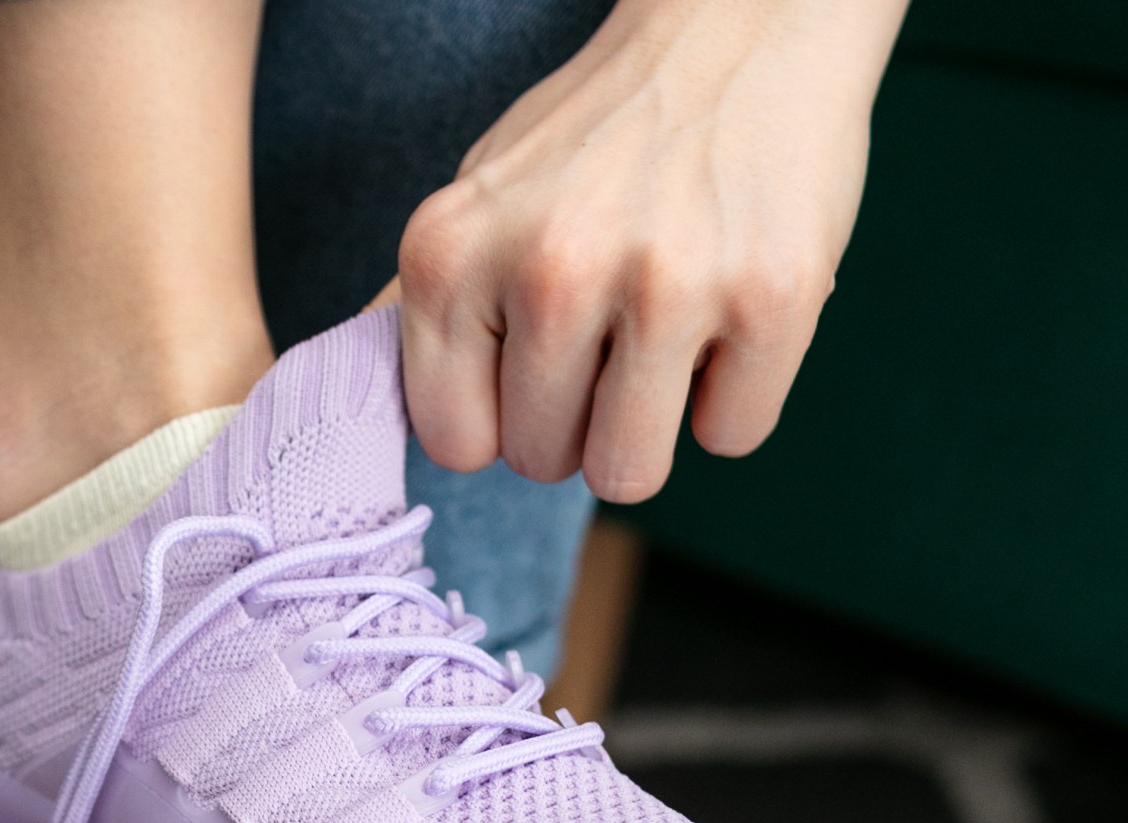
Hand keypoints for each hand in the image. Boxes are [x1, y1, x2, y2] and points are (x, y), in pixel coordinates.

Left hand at [393, 0, 906, 502]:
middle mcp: (549, 268)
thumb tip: (357, 409)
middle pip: (543, 463)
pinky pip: (731, 438)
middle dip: (580, 420)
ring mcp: (664, 285)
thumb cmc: (603, 133)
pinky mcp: (770, 299)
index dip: (503, 420)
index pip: (457, 442)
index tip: (536, 365)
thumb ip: (425, 304)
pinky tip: (730, 312)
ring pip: (628, 473)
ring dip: (650, 427)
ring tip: (665, 338)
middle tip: (614, 333)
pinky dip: (736, 395)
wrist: (743, 27)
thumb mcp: (481, 199)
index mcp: (451, 252)